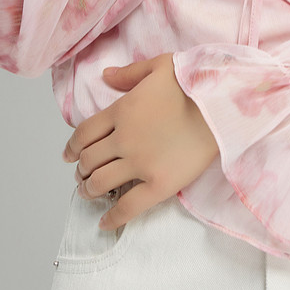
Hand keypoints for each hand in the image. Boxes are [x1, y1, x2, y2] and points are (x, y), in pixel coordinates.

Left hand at [62, 54, 219, 229]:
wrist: (221, 105)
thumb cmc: (192, 82)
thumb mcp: (159, 66)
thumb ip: (129, 73)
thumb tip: (105, 76)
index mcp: (122, 110)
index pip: (84, 134)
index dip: (72, 147)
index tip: (69, 155)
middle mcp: (124, 138)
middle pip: (89, 160)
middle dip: (81, 169)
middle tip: (82, 173)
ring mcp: (140, 163)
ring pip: (101, 183)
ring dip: (88, 190)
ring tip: (89, 192)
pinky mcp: (159, 184)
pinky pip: (129, 207)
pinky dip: (112, 218)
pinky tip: (103, 223)